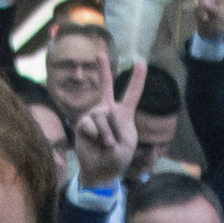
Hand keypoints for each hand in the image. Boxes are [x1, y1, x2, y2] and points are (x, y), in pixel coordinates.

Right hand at [73, 64, 147, 189]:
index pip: (132, 93)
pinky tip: (97, 142)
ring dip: (106, 132)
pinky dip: (96, 134)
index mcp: (124, 113)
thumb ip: (117, 127)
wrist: (102, 170)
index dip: (137, 78)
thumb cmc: (118, 157)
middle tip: (100, 51)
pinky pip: (90, 124)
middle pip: (106, 86)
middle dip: (103, 68)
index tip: (140, 62)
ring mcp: (94, 116)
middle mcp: (108, 110)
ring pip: (101, 115)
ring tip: (108, 144)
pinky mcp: (82, 124)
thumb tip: (101, 120)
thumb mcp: (127, 142)